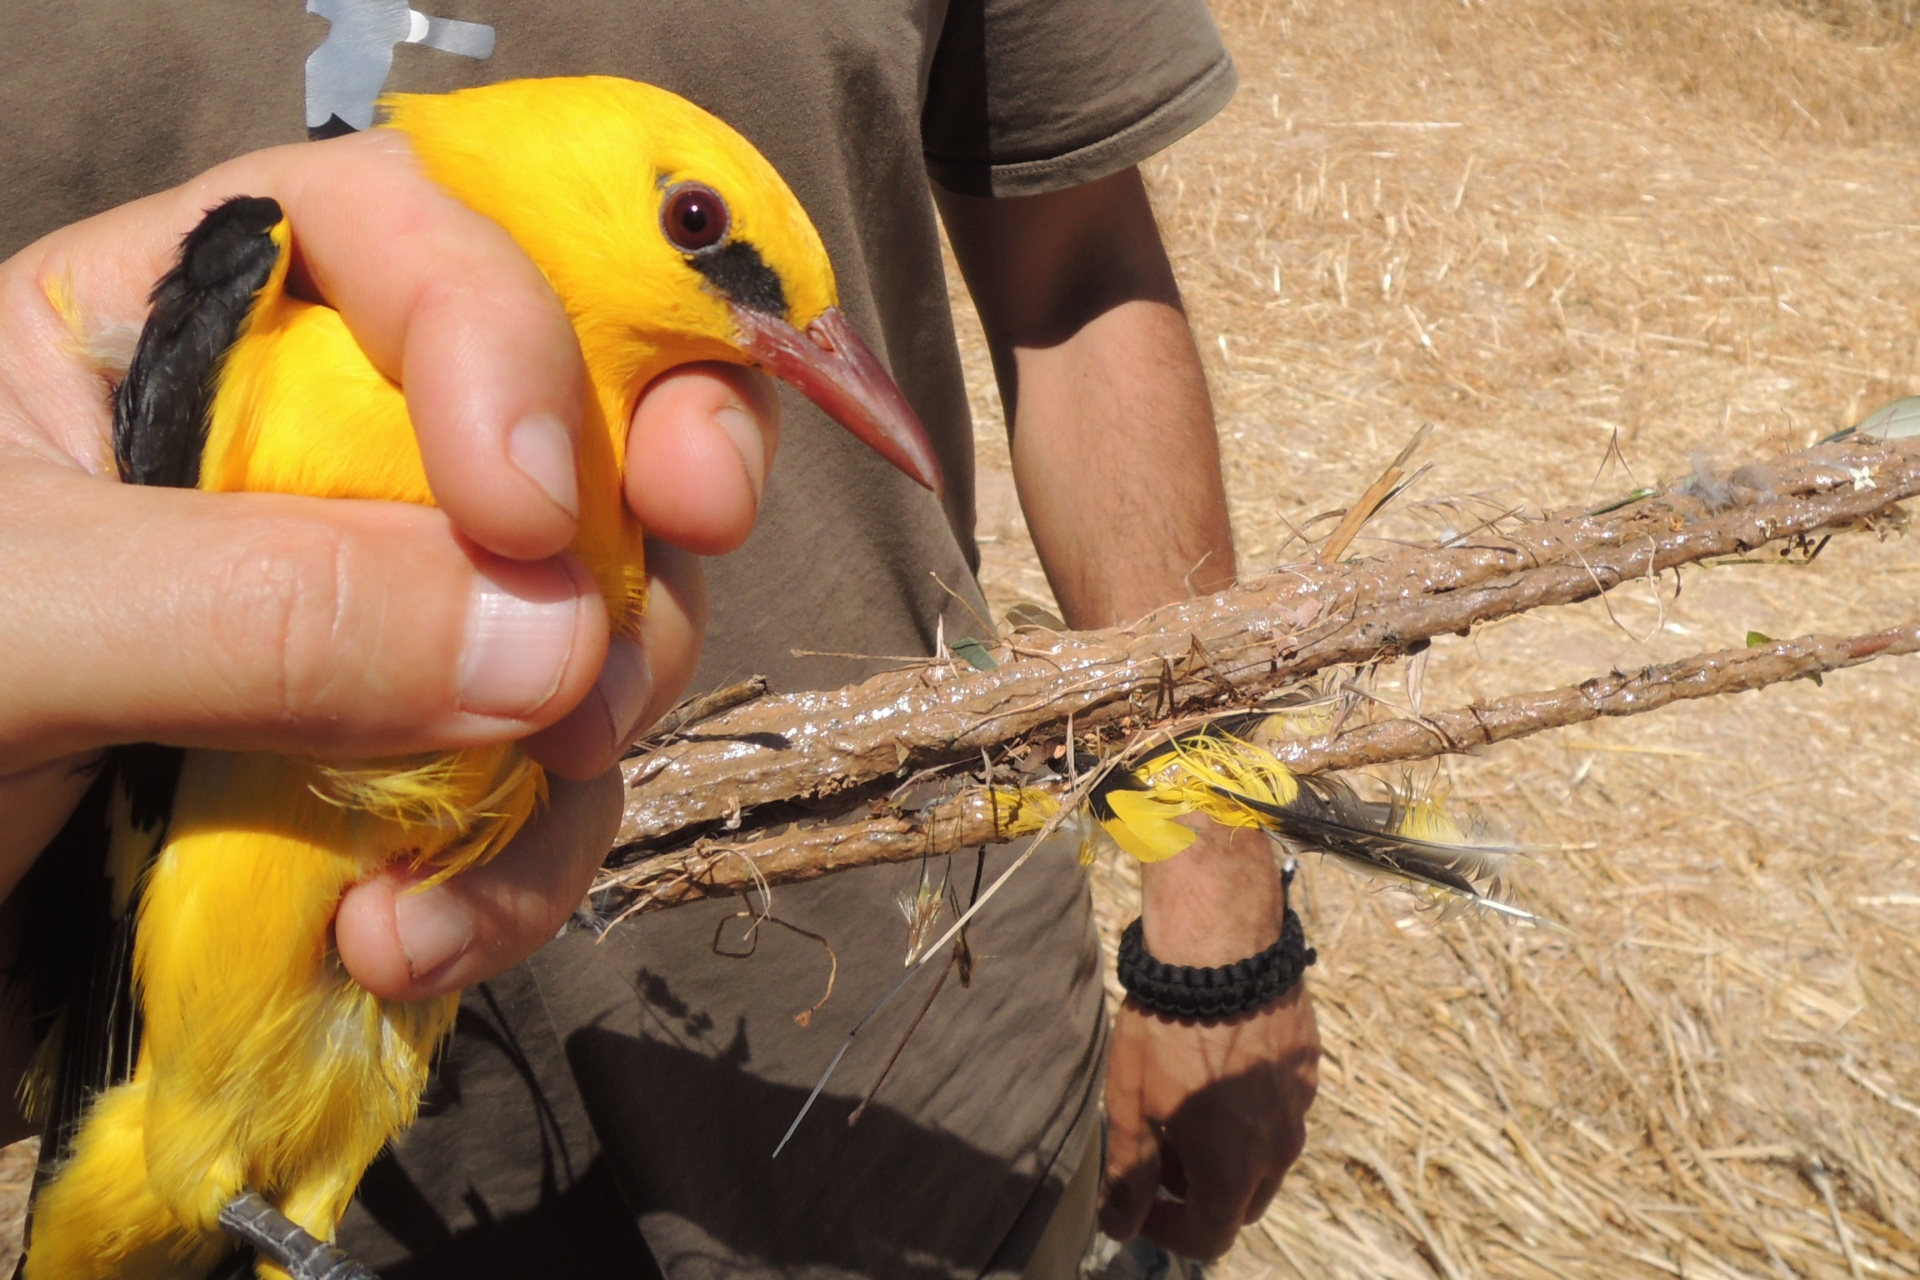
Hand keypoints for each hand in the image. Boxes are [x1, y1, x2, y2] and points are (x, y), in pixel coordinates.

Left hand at [0, 131, 779, 997]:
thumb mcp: (5, 626)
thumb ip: (257, 602)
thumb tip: (552, 637)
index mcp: (179, 332)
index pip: (408, 233)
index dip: (511, 335)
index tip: (528, 510)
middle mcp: (301, 460)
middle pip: (567, 412)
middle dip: (644, 507)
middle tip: (653, 603)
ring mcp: (361, 624)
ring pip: (585, 620)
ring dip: (582, 742)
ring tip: (463, 855)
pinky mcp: (386, 772)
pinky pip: (536, 790)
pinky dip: (513, 874)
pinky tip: (408, 941)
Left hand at [1100, 824, 1321, 1258]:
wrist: (1222, 950)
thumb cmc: (1167, 1028)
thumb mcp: (1132, 1105)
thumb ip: (1129, 1175)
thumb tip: (1120, 1227)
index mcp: (1232, 1170)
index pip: (1208, 1238)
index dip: (1167, 1232)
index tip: (1140, 1207)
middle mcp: (1277, 1148)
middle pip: (1242, 1203)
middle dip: (1199, 1196)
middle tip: (1161, 1155)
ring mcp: (1298, 1107)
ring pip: (1266, 1158)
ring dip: (1228, 1156)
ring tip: (1188, 1110)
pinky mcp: (1307, 1068)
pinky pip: (1281, 1112)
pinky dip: (1250, 1114)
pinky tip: (1219, 1072)